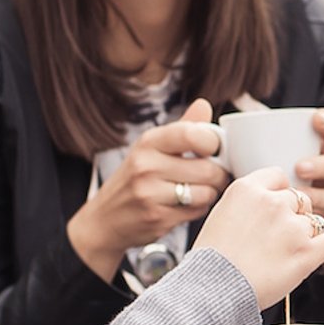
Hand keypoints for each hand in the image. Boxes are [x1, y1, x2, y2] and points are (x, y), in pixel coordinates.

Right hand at [68, 99, 231, 279]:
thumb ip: (182, 128)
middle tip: (214, 175)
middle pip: (208, 168)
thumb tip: (204, 104)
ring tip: (200, 190)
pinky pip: (198, 212)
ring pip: (206, 193)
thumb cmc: (134, 179)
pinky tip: (186, 205)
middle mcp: (146, 166)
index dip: (214, 142)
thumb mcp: (152, 148)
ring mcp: (150, 194)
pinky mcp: (157, 219)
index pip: (192, 134)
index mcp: (148, 142)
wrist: (104, 220)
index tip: (214, 150)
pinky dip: (199, 209)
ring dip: (210, 193)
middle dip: (219, 174)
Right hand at [192, 167, 323, 308]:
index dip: (279, 195)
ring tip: (288, 255)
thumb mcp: (219, 216)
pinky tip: (319, 254)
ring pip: (316, 222)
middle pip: (300, 200)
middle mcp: (271, 202)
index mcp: (246, 189)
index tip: (274, 212)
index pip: (279, 177)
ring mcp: (291, 226)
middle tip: (279, 240)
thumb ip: (246, 203)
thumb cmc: (211, 262)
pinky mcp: (306, 252)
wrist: (211, 291)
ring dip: (307, 236)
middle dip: (294, 217)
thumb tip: (264, 203)